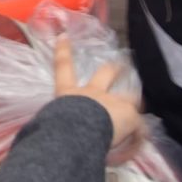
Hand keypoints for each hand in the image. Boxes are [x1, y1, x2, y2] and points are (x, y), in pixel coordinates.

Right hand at [55, 41, 143, 163]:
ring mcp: (113, 102)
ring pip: (128, 97)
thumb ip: (52, 122)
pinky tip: (139, 145)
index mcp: (69, 93)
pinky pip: (138, 128)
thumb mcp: (50, 121)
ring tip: (141, 105)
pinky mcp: (129, 115)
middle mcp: (92, 93)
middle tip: (120, 65)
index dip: (63, 51)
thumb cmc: (57, 126)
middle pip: (104, 74)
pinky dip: (137, 137)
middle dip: (113, 69)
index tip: (63, 36)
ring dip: (134, 101)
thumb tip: (40, 133)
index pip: (62, 67)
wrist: (77, 132)